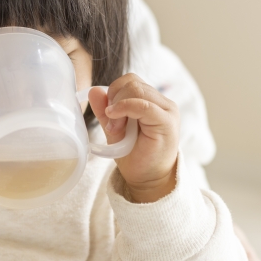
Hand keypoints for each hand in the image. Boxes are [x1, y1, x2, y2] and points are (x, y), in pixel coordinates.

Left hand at [88, 73, 179, 202]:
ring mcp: (167, 110)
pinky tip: (117, 121)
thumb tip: (94, 90)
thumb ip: (104, 110)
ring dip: (120, 107)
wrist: (148, 179)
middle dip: (115, 99)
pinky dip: (126, 108)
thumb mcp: (114, 129)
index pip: (129, 81)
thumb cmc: (134, 155)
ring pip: (136, 89)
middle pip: (132, 82)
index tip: (108, 114)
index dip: (114, 92)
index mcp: (150, 100)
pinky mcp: (167, 121)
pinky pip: (144, 104)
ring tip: (118, 129)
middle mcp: (162, 102)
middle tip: (112, 124)